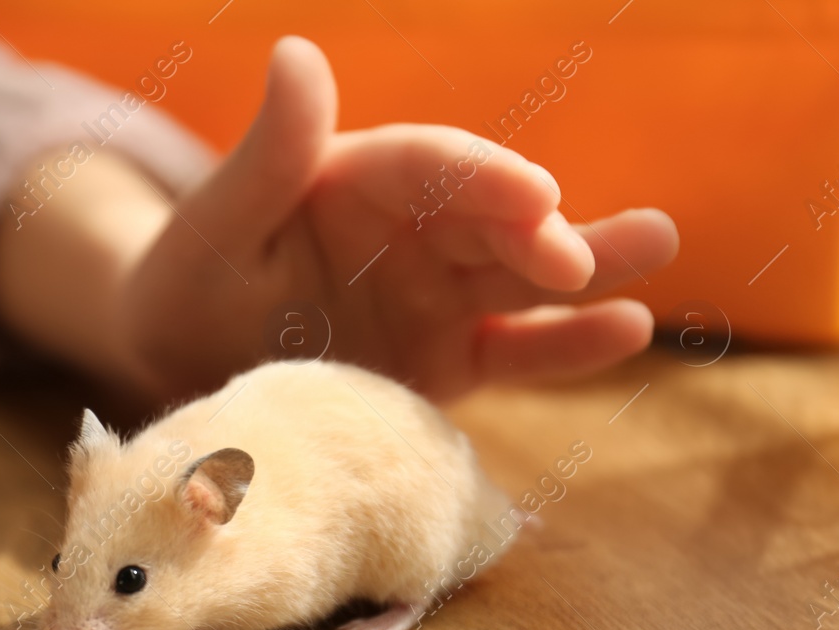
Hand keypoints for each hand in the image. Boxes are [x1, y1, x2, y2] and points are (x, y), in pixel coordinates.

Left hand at [120, 36, 678, 401]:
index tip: (535, 195)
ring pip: (521, 276)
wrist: (183, 368)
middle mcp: (412, 230)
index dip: (483, 179)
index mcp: (357, 180)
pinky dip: (565, 345)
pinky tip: (626, 329)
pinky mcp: (448, 359)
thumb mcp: (214, 227)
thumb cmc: (190, 285)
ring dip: (588, 268)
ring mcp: (436, 296)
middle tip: (583, 256)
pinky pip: (512, 350)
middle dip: (542, 233)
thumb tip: (298, 53)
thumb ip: (265, 157)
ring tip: (656, 251)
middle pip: (490, 219)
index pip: (429, 168)